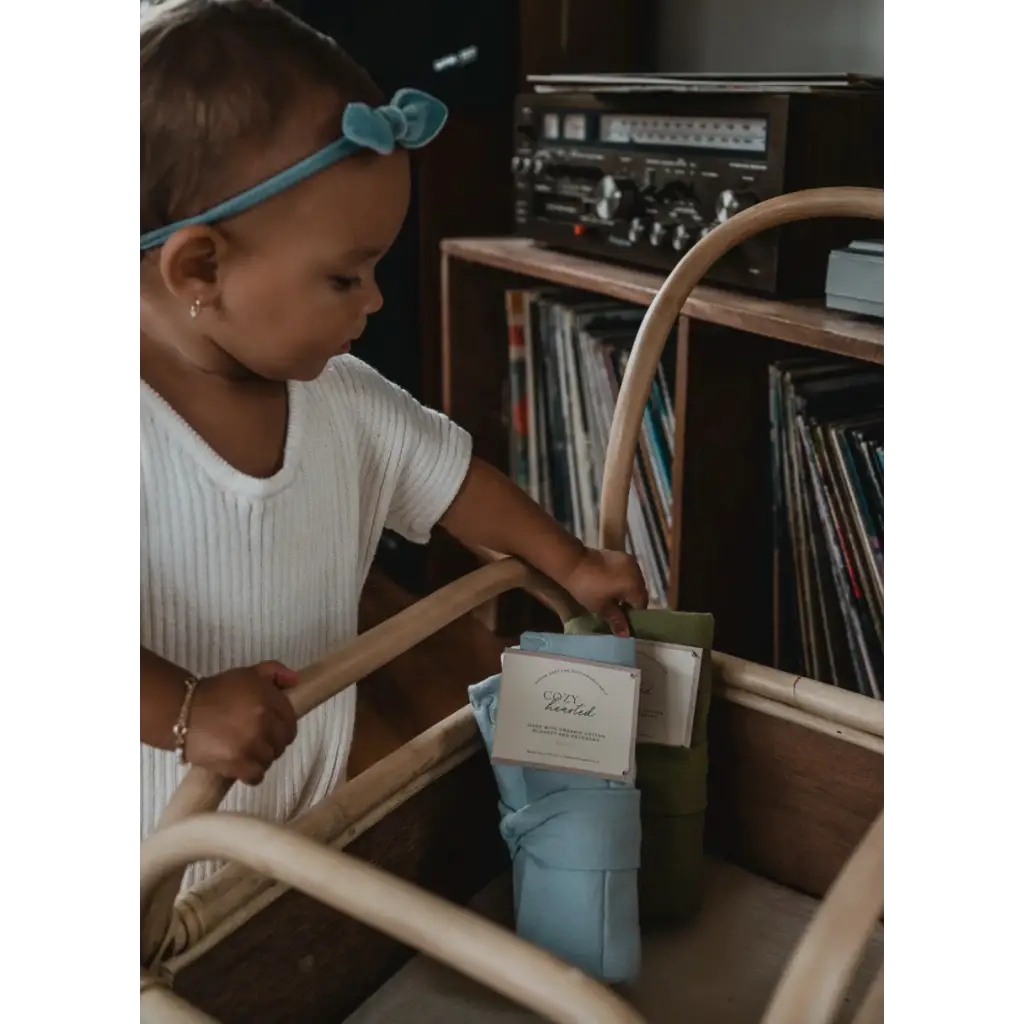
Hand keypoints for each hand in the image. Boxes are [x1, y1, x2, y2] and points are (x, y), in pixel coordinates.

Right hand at [184, 661, 300, 784]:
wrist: (181, 711)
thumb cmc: (216, 691)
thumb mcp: (248, 674)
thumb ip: (275, 671)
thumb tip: (296, 680)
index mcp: (268, 699)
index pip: (291, 721)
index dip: (283, 727)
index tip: (273, 729)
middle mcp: (263, 721)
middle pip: (282, 742)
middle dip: (273, 742)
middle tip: (258, 741)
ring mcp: (251, 744)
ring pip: (270, 759)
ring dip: (261, 758)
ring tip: (247, 751)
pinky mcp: (236, 763)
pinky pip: (257, 776)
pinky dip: (252, 774)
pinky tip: (243, 766)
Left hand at [563, 548, 648, 636]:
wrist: (572, 562)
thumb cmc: (587, 588)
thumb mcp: (601, 607)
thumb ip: (616, 620)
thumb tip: (626, 635)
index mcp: (634, 585)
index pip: (641, 604)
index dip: (633, 614)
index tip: (622, 619)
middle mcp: (636, 571)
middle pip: (639, 591)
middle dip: (631, 601)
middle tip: (617, 610)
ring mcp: (628, 560)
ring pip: (633, 580)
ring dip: (626, 589)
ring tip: (612, 598)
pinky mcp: (618, 554)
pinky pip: (626, 571)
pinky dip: (622, 579)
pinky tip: (610, 585)